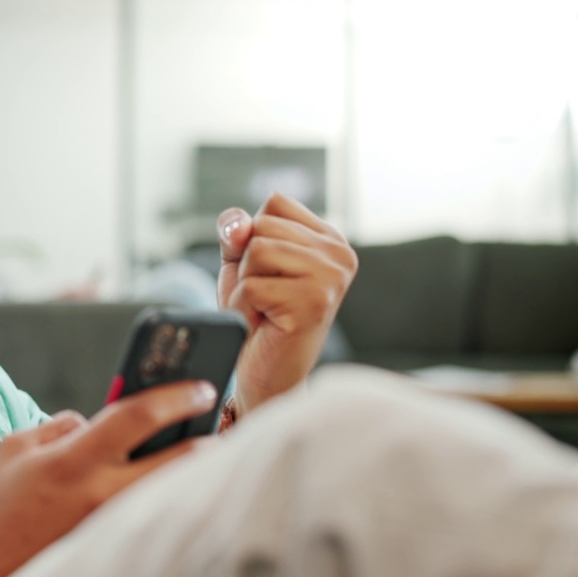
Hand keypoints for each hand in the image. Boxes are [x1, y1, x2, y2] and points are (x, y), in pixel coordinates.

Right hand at [0, 380, 218, 576]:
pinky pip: (155, 513)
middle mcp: (101, 493)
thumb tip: (92, 419)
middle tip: (219, 422)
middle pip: (177, 460)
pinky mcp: (117, 544)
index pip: (137, 416)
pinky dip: (170, 497)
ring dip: (194, 470)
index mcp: (74, 459)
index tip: (201, 387)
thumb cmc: (2, 505)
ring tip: (209, 451)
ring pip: (174, 491)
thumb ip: (60, 424)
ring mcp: (114, 524)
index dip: (176, 397)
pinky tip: (179, 485)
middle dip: (207, 437)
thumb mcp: (17, 447)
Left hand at [217, 192, 357, 412]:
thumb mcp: (242, 262)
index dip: (254, 236)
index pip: (275, 202)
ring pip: (256, 250)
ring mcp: (331, 278)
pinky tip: (262, 323)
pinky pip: (251, 285)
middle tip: (265, 297)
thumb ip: (237, 232)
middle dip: (247, 263)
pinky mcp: (313, 302)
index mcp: (330, 238)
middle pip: (262, 226)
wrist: (268, 374)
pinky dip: (243, 307)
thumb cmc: (257, 315)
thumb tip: (239, 224)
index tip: (269, 272)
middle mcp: (340, 254)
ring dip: (244, 285)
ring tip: (264, 308)